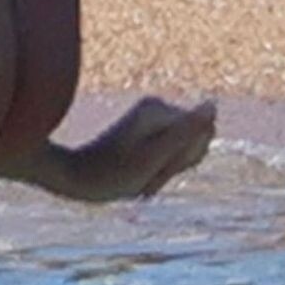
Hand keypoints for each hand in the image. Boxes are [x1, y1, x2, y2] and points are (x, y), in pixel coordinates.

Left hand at [76, 96, 217, 200]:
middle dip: (175, 166)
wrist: (71, 176)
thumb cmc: (110, 174)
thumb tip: (213, 104)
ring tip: (137, 179)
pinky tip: (136, 178)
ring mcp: (152, 119)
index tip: (151, 171)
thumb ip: (185, 133)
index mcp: (158, 109)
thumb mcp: (152, 159)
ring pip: (183, 152)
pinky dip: (157, 171)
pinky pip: (170, 156)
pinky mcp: (146, 130)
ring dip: (165, 171)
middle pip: (195, 142)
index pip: (203, 138)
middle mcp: (157, 108)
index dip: (184, 162)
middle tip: (142, 179)